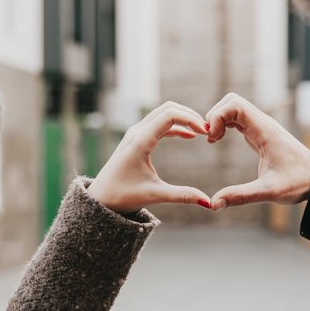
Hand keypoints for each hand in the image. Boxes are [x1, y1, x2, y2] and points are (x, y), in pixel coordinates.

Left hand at [88, 101, 211, 213]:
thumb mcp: (155, 195)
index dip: (191, 119)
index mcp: (141, 141)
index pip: (170, 115)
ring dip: (182, 118)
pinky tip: (188, 136)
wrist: (100, 198)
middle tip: (207, 130)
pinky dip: (175, 126)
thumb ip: (182, 195)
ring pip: (163, 113)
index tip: (206, 133)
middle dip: (189, 115)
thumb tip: (208, 202)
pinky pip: (159, 124)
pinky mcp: (136, 138)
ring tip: (201, 132)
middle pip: (168, 108)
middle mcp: (137, 131)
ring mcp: (135, 133)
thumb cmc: (123, 196)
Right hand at [205, 93, 309, 210]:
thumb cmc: (299, 183)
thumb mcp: (269, 192)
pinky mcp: (260, 134)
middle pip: (231, 101)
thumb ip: (241, 196)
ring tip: (212, 140)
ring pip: (234, 108)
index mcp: (265, 131)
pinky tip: (218, 140)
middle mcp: (263, 124)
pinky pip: (237, 119)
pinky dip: (224, 124)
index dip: (218, 116)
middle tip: (210, 139)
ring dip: (219, 119)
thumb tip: (213, 203)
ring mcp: (261, 127)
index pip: (235, 105)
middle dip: (215, 115)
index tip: (212, 139)